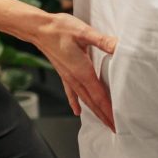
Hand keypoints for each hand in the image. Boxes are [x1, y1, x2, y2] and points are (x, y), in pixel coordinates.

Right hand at [31, 12, 116, 129]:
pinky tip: (77, 111)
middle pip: (93, 102)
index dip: (109, 110)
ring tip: (103, 122)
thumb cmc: (61, 29)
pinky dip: (75, 103)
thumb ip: (103, 41)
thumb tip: (119, 47)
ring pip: (84, 99)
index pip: (99, 96)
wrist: (38, 28)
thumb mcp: (84, 32)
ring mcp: (68, 78)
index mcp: (83, 71)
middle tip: (115, 129)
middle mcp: (75, 78)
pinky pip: (71, 93)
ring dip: (94, 111)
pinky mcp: (63, 73)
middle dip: (104, 117)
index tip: (116, 123)